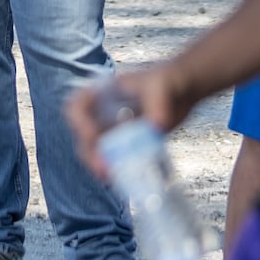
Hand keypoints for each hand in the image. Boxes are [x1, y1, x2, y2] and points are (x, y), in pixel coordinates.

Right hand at [65, 64, 194, 180]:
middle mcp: (101, 113)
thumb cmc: (167, 80)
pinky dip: (119, 170)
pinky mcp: (127, 144)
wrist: (183, 90)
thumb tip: (157, 126)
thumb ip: (157, 104)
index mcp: (101, 93)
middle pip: (84, 136)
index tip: (94, 137)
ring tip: (114, 179)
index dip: (79, 124)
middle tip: (104, 171)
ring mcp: (113, 130)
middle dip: (90, 154)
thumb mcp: (160, 88)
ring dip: (102, 166)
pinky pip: (116, 160)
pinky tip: (128, 178)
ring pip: (97, 152)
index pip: (76, 108)